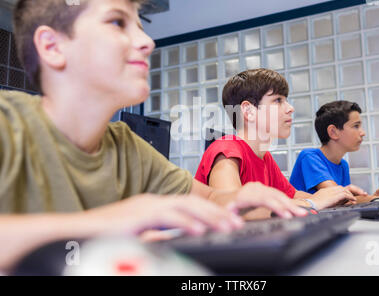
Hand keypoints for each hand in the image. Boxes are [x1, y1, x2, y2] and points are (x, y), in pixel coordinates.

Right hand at [84, 194, 243, 236]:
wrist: (77, 232)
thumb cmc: (105, 236)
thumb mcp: (138, 235)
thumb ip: (157, 235)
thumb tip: (173, 241)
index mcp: (155, 206)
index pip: (190, 206)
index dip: (211, 213)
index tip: (228, 223)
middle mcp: (154, 202)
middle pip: (193, 203)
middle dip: (217, 213)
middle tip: (237, 223)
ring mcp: (147, 206)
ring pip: (186, 206)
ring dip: (209, 216)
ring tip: (227, 226)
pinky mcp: (139, 215)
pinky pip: (167, 216)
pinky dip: (186, 222)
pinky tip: (200, 229)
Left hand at [226, 182, 308, 218]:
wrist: (221, 198)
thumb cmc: (223, 208)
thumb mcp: (224, 214)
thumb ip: (231, 218)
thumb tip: (238, 224)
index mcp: (244, 195)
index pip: (264, 199)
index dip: (276, 207)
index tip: (287, 215)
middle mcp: (253, 188)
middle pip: (274, 196)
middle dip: (289, 205)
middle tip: (302, 214)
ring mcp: (259, 187)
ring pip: (278, 194)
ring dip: (291, 203)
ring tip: (303, 213)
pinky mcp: (263, 189)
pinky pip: (277, 194)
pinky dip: (287, 202)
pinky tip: (295, 208)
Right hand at [311, 185, 366, 209]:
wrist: (308, 206)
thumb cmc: (311, 207)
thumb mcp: (319, 204)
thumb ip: (325, 204)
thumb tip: (328, 208)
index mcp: (324, 192)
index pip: (336, 189)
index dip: (343, 192)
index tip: (348, 197)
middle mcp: (328, 190)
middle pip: (341, 187)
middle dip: (350, 191)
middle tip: (356, 195)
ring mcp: (331, 192)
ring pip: (344, 189)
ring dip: (351, 194)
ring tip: (356, 198)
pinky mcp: (334, 196)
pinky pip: (345, 194)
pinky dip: (350, 197)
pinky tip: (353, 200)